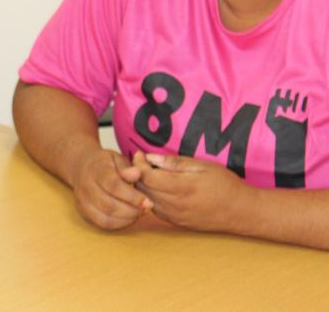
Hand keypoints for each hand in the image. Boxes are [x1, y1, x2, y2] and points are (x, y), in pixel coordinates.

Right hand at [70, 149, 151, 229]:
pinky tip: (128, 217)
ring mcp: (82, 201)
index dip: (132, 197)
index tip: (148, 202)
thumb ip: (127, 168)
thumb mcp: (117, 159)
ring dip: (126, 219)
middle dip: (132, 210)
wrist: (81, 167)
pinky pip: (102, 223)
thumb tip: (136, 174)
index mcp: (96, 170)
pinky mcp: (83, 212)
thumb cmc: (105, 164)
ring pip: (105, 217)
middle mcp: (86, 186)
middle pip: (108, 205)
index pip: (113, 186)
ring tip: (139, 212)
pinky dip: (118, 224)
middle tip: (147, 208)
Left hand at [133, 151, 250, 231]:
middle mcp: (174, 205)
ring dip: (143, 187)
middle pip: (142, 189)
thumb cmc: (225, 185)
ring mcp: (174, 217)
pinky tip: (159, 189)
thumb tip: (150, 157)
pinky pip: (155, 209)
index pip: (145, 176)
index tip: (140, 154)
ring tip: (149, 174)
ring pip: (146, 200)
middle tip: (142, 162)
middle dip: (137, 174)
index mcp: (180, 188)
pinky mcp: (177, 223)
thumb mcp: (203, 166)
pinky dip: (151, 198)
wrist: (242, 212)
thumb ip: (175, 163)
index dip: (138, 164)